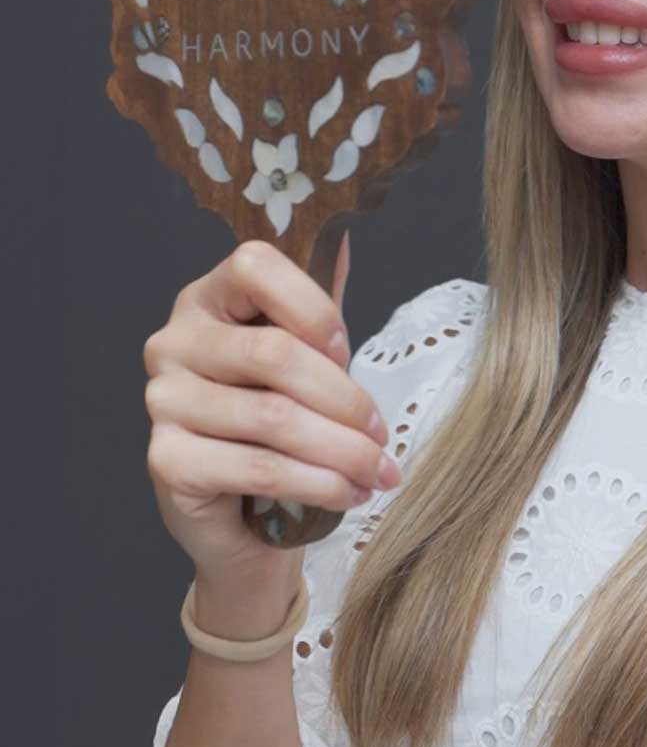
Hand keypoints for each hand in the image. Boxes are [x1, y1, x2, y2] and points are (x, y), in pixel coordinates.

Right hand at [142, 237, 397, 586]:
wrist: (242, 509)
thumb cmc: (276, 415)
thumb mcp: (304, 353)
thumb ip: (318, 302)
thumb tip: (342, 237)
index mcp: (207, 298)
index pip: (255, 267)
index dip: (314, 307)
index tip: (348, 352)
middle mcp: (173, 341)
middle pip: (273, 353)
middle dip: (345, 399)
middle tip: (382, 433)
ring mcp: (163, 401)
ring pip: (272, 418)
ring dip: (342, 451)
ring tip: (379, 472)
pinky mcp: (166, 461)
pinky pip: (259, 468)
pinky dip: (318, 484)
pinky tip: (348, 493)